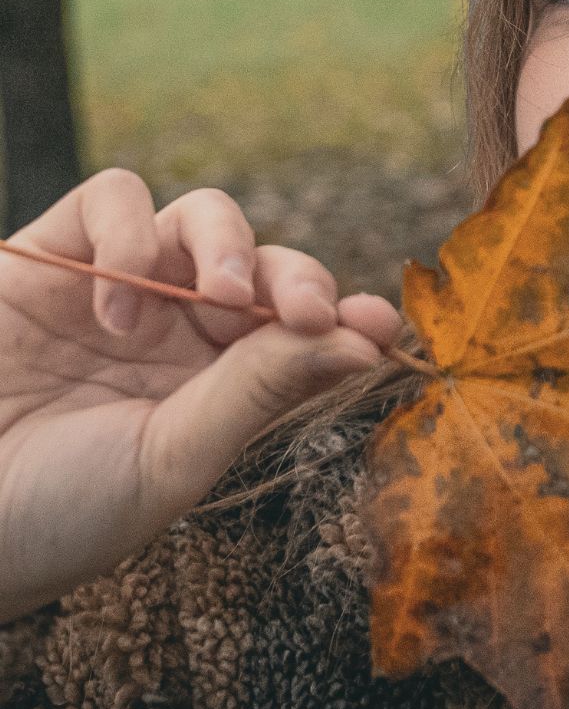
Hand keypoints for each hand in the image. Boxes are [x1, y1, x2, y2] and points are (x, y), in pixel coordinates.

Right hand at [0, 168, 404, 623]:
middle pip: (267, 264)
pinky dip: (129, 232)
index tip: (379, 323)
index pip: (303, 325)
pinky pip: (113, 197)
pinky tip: (117, 306)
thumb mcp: (172, 457)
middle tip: (308, 312)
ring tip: (219, 300)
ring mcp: (120, 286)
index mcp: (223, 381)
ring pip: (204, 217)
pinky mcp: (50, 255)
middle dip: (298, 278)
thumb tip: (369, 341)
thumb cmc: (60, 512)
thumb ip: (260, 389)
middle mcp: (180, 328)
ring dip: (227, 245)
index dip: (345, 315)